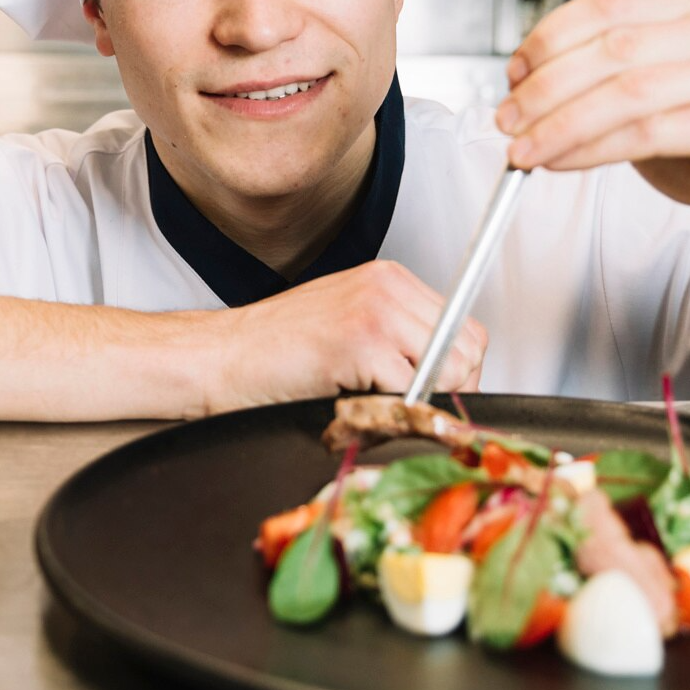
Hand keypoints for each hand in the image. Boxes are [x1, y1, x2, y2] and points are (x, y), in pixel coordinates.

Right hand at [201, 260, 487, 412]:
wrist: (221, 356)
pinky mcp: (361, 344)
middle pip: (468, 349)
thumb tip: (447, 375)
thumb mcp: (348, 324)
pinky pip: (412, 391)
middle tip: (416, 410)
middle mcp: (387, 288)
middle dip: (451, 390)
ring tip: (378, 405)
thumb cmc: (275, 348)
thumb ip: (397, 337)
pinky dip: (392, 410)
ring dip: (420, 401)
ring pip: (447, 372)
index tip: (438, 394)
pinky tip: (357, 402)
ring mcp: (376, 313)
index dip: (459, 370)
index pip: (465, 326)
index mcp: (388, 279)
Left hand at [497, 0, 689, 256]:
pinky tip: (563, 161)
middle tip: (508, 117)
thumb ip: (608, 79)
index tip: (513, 72)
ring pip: (624, 90)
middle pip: (611, 45)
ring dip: (559, 122)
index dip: (550, 36)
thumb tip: (529, 81)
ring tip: (524, 148)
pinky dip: (592, 148)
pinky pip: (647, 131)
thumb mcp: (658, 100)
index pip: (610, 4)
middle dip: (545, 86)